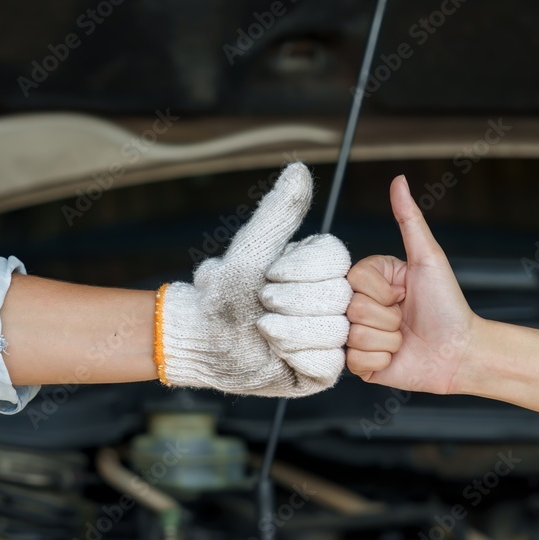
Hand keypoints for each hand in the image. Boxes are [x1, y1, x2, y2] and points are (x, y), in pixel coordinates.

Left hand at [156, 163, 351, 396]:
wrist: (200, 340)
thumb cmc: (222, 292)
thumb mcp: (250, 252)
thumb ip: (278, 214)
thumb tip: (298, 169)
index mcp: (318, 268)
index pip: (337, 259)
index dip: (300, 269)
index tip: (269, 275)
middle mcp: (331, 299)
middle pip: (338, 295)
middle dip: (289, 302)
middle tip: (262, 305)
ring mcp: (330, 336)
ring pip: (335, 331)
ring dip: (287, 332)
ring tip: (264, 330)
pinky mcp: (323, 370)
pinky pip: (327, 363)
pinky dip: (295, 359)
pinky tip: (277, 355)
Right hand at [345, 175, 480, 394]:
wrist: (461, 352)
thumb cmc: (448, 305)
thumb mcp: (428, 258)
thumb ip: (409, 219)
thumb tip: (399, 181)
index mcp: (372, 280)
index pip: (354, 279)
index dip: (382, 290)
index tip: (403, 293)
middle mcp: (362, 306)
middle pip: (351, 308)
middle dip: (386, 316)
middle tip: (405, 318)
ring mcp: (359, 336)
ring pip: (353, 335)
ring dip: (387, 339)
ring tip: (404, 338)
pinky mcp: (361, 366)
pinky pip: (355, 361)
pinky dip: (381, 360)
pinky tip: (396, 356)